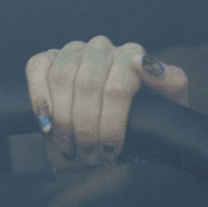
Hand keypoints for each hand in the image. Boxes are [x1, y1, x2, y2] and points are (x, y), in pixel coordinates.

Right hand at [25, 37, 188, 169]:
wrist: (126, 118)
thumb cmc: (151, 111)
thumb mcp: (170, 101)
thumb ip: (169, 80)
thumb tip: (143, 61)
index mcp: (132, 53)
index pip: (117, 88)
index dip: (111, 125)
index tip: (111, 152)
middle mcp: (102, 48)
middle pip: (87, 85)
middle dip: (86, 128)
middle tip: (90, 158)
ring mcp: (73, 51)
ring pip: (61, 78)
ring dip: (63, 120)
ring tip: (71, 150)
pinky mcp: (48, 58)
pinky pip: (37, 68)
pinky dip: (39, 98)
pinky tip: (46, 124)